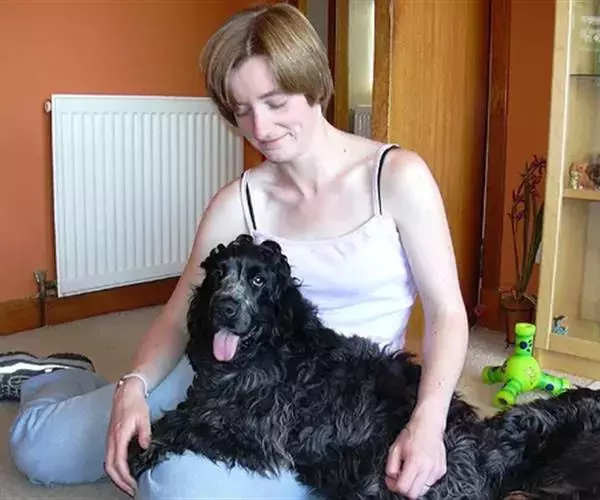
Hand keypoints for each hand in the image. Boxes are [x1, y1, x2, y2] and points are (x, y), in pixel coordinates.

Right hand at [104, 379, 150, 496]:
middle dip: (119, 482)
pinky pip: (109, 458)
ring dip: (116, 477)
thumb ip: (144, 433)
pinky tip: (124, 473)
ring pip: (108, 464)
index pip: (119, 462)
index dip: (125, 477)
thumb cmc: (135, 404)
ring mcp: (109, 440)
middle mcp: (111, 440)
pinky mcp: (111, 439)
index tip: (133, 486)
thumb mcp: (144, 417)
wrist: (126, 393)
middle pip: (110, 468)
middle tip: (131, 491)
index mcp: (119, 435)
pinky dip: (115, 469)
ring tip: (127, 486)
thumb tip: (144, 447)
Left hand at [385, 414, 446, 498]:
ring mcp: (436, 470)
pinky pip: (430, 482)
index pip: (404, 488)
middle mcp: (428, 468)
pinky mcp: (441, 470)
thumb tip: (391, 478)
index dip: (394, 486)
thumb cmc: (412, 433)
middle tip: (399, 478)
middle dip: (404, 488)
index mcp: (415, 462)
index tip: (391, 480)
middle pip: (414, 494)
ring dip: (414, 484)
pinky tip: (419, 467)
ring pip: (423, 490)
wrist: (429, 424)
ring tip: (410, 470)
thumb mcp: (395, 447)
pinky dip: (423, 478)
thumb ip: (391, 466)